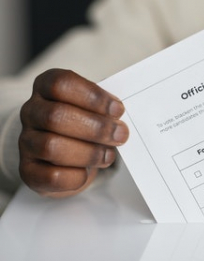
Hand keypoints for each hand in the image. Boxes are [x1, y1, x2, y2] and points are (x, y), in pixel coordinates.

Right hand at [19, 69, 128, 196]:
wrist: (66, 158)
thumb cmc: (84, 125)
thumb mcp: (94, 108)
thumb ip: (104, 109)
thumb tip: (118, 117)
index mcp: (45, 88)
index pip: (61, 83)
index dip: (92, 96)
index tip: (117, 109)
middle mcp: (31, 112)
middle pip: (56, 116)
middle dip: (96, 128)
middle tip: (121, 134)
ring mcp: (26, 142)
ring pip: (51, 147)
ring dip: (89, 153)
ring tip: (108, 155)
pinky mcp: (29, 171)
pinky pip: (51, 176)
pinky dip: (76, 176)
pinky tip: (87, 172)